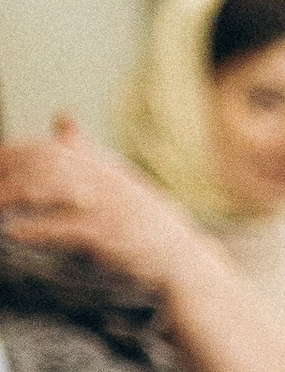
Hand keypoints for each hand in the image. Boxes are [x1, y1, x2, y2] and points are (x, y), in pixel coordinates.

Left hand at [0, 119, 194, 294]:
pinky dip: (40, 229)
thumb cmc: (144, 220)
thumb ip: (86, 150)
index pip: (50, 149)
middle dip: (10, 170)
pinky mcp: (108, 234)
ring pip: (51, 191)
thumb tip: (62, 115)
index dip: (16, 152)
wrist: (181, 256)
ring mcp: (106, 205)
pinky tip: (16, 233)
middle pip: (45, 164)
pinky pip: (67, 228)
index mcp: (102, 165)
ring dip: (16, 197)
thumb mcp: (116, 177)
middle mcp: (103, 179)